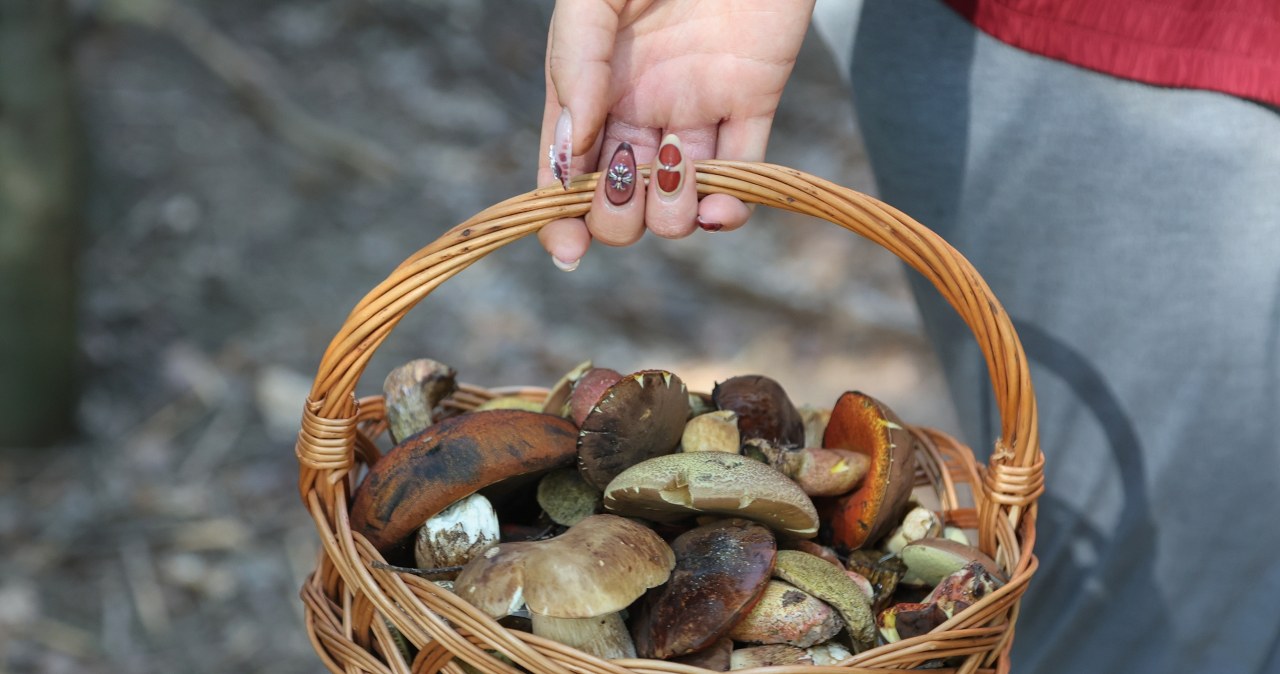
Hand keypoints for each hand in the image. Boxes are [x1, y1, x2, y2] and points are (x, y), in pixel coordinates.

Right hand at [536, 0, 814, 269]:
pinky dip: (728, 208)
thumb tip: (569, 156)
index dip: (561, 215)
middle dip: (617, 214)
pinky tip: (716, 208)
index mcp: (591, 82)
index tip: (568, 251)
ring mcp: (695, 109)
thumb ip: (577, 66)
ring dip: (670, 211)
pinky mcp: (751, 104)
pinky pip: (740, 177)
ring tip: (676, 172)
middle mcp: (638, 106)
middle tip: (627, 188)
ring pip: (675, 200)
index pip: (566, 165)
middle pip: (618, 196)